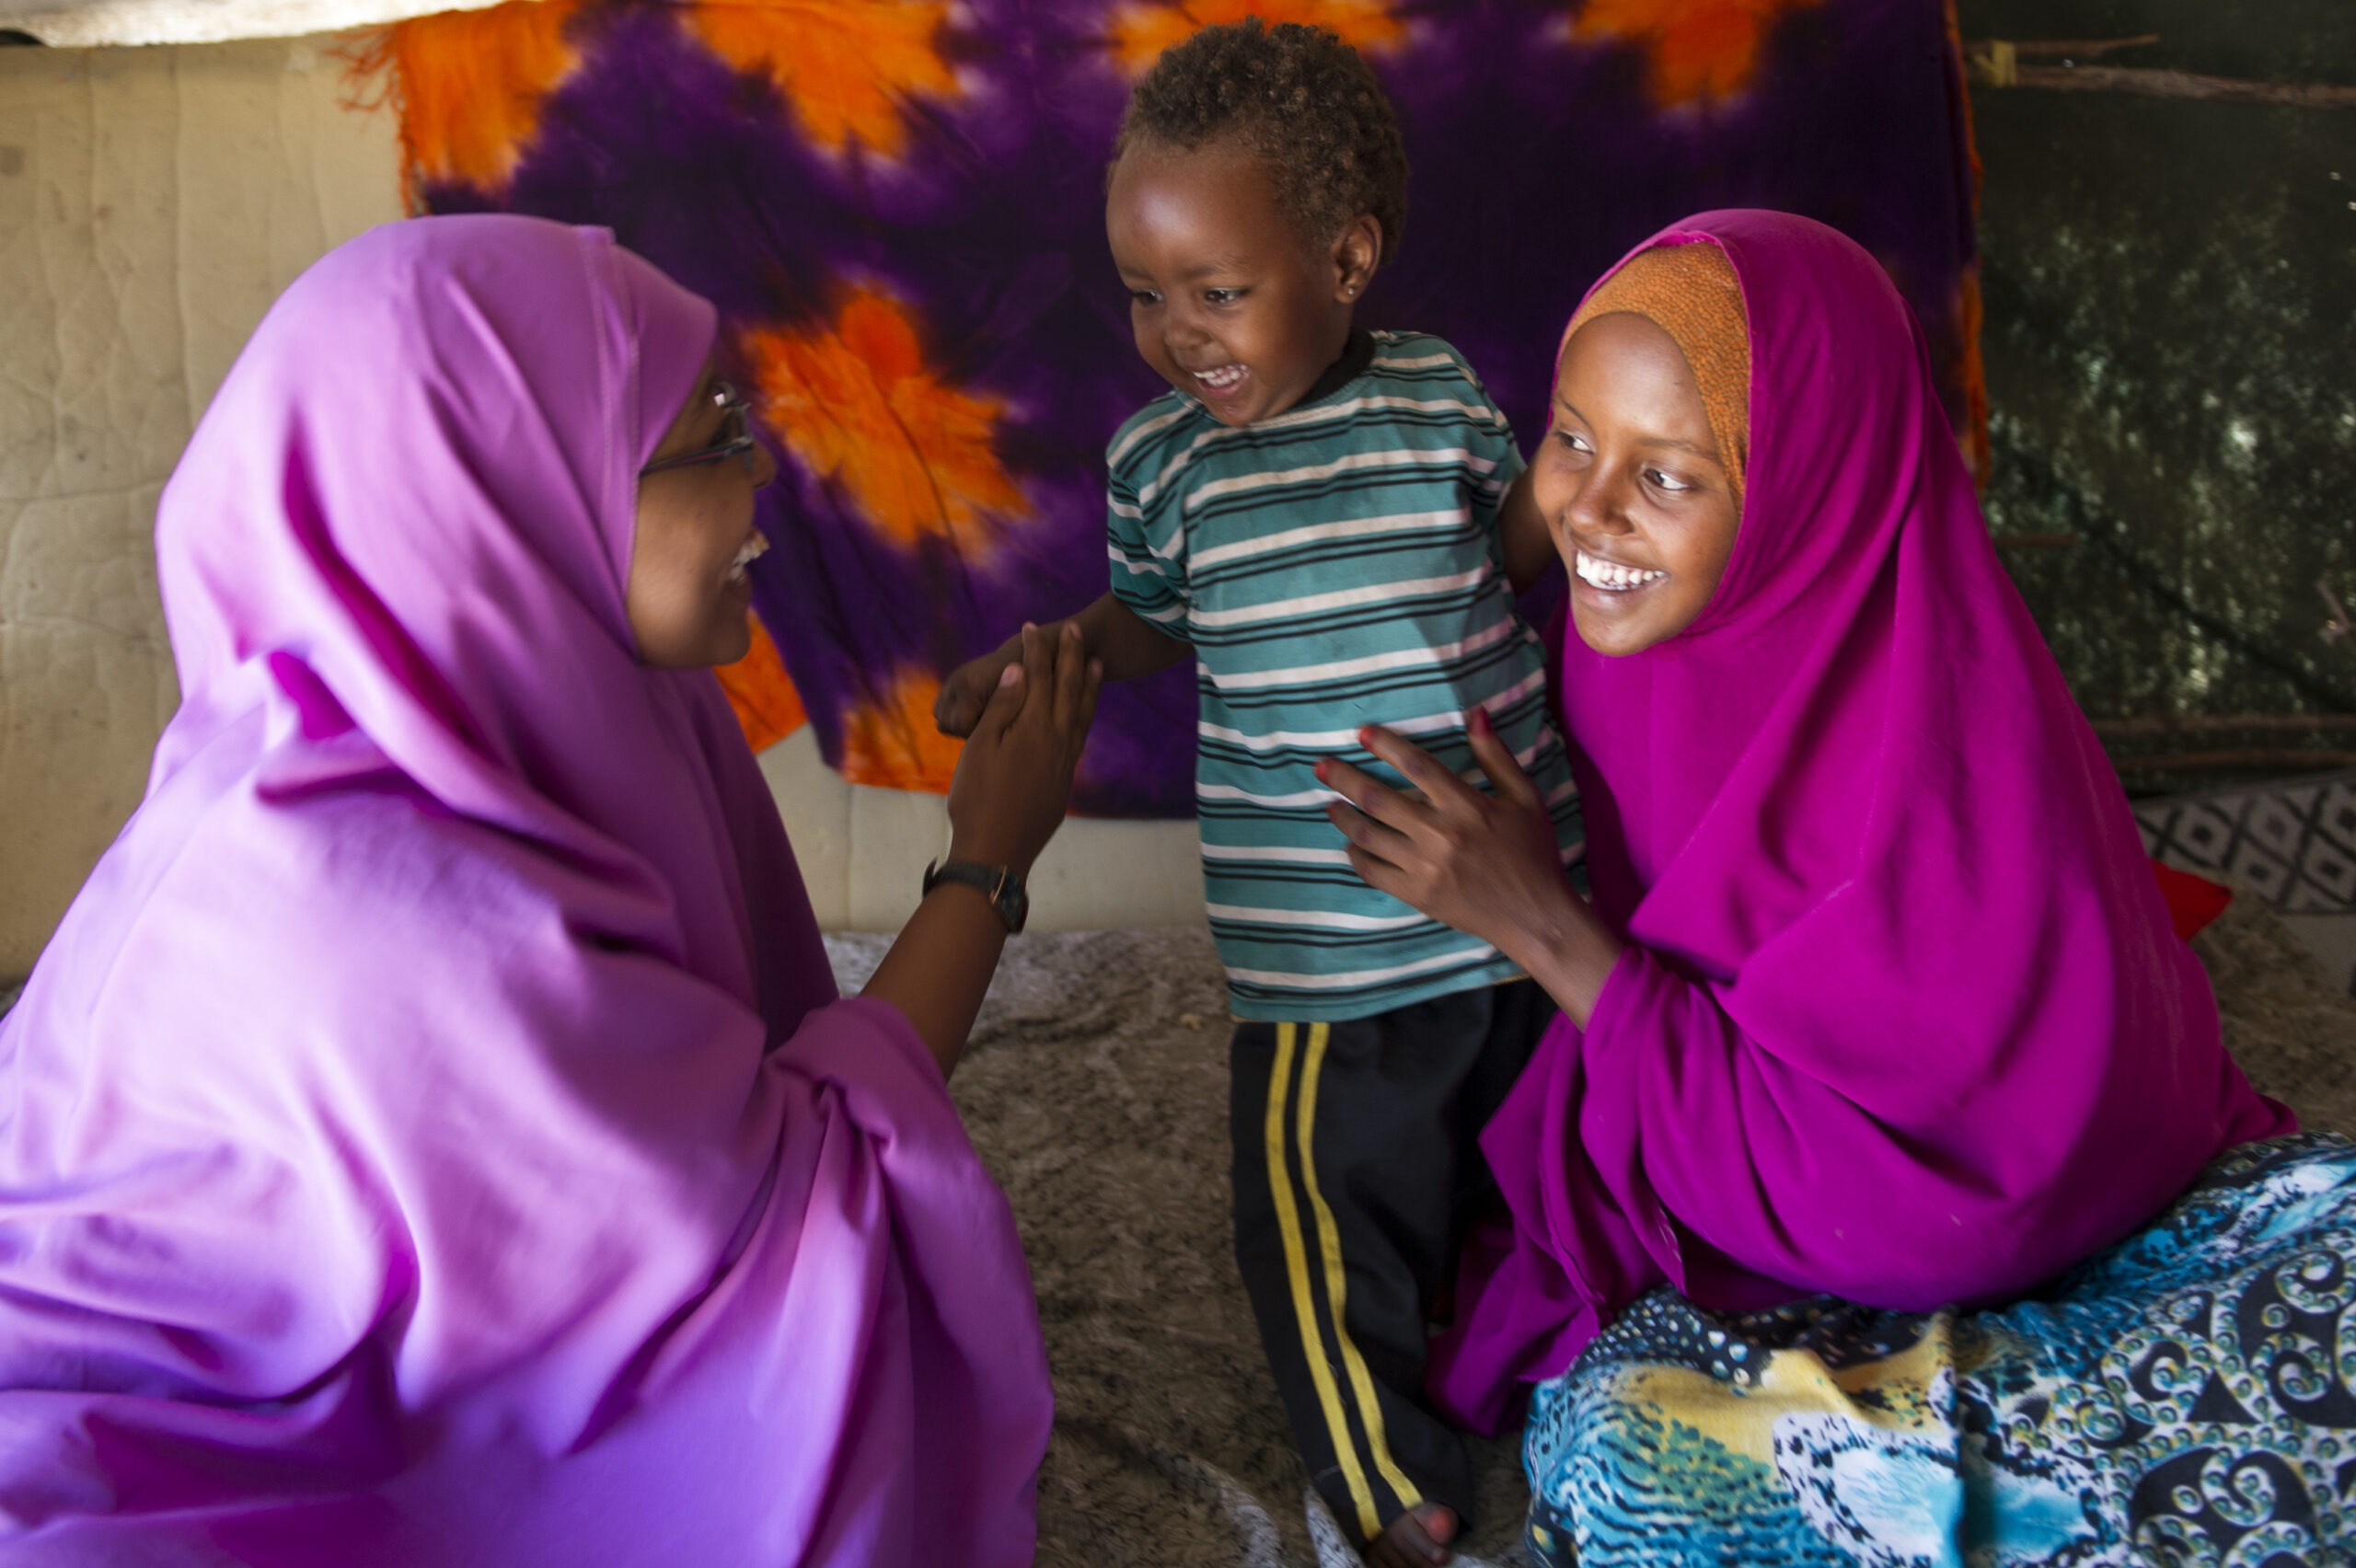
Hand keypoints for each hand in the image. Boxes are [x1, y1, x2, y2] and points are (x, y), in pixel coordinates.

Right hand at [944, 622, 1102, 874]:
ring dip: (1089, 684)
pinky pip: (1081, 736)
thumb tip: (1017, 671)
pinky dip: (1086, 716)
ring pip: (1082, 712)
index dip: (1035, 650)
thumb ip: (1002, 707)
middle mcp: (1056, 739)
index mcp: (1032, 727)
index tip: (1032, 627)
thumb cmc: (978, 799)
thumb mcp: (981, 748)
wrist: (998, 851)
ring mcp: (1064, 761)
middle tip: (1073, 628)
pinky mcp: (1064, 780)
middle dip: (1069, 656)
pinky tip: (1084, 713)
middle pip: (1067, 688)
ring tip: (1096, 663)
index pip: (1037, 677)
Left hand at [1318, 710, 1621, 1022]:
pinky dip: (1356, 856)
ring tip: (1329, 804)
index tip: (1362, 734)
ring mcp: (1425, 867)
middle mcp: (1440, 834)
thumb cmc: (1533, 852)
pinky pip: (1373, 872)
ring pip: (1368, 835)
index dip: (1386, 746)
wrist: (1535, 914)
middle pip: (1378, 799)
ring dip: (1342, 816)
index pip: (1417, 766)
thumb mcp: (1524, 798)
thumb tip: (1475, 713)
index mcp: (1466, 806)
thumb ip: (1496, 755)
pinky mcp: (1417, 895)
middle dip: (1345, 778)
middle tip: (1321, 765)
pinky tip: (1350, 844)